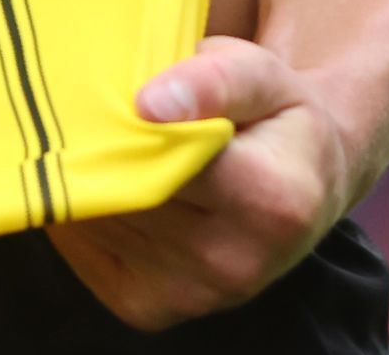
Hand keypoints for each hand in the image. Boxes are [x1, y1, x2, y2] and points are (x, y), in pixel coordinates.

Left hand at [46, 39, 357, 330]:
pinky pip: (85, 251)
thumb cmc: (279, 121)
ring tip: (109, 146)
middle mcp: (234, 263)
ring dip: (89, 179)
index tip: (117, 93)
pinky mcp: (149, 309)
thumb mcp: (262, 78)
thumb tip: (150, 104)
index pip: (169, 155)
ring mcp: (190, 295)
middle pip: (128, 192)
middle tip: (99, 110)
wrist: (303, 190)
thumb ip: (213, 82)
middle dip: (101, 147)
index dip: (130, 121)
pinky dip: (86, 213)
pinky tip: (114, 187)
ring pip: (99, 220)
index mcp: (272, 201)